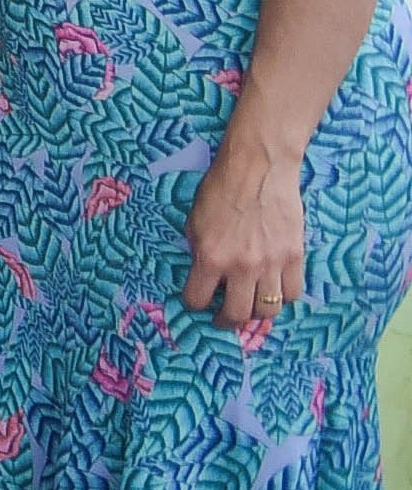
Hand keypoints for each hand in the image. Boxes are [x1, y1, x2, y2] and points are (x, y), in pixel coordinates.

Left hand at [182, 145, 309, 337]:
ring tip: (249, 307)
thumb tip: (204, 275)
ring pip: (268, 310)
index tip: (196, 301)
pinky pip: (292, 293)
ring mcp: (271, 263)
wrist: (259, 168)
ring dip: (255, 313)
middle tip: (223, 317)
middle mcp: (241, 266)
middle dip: (225, 321)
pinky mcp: (295, 256)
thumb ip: (198, 252)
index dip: (194, 304)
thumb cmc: (220, 190)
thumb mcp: (194, 222)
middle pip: (236, 314)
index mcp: (210, 257)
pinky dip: (282, 298)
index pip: (197, 300)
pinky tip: (272, 291)